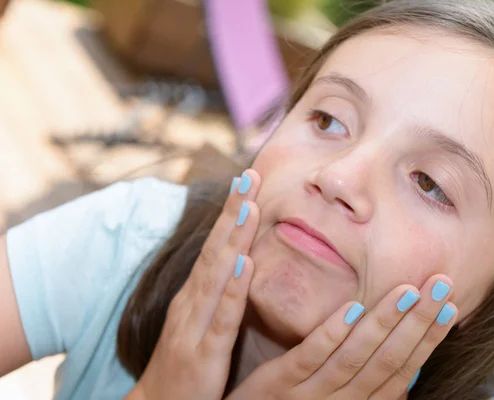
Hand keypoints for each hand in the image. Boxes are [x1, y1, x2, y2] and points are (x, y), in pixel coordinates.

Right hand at [132, 170, 260, 399]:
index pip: (216, 244)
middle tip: (249, 174)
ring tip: (248, 206)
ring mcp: (196, 325)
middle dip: (233, 211)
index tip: (248, 178)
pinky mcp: (205, 353)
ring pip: (218, 275)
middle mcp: (193, 300)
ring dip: (233, 239)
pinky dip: (233, 290)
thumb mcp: (202, 318)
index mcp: (197, 292)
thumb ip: (220, 289)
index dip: (231, 211)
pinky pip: (223, 318)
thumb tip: (241, 257)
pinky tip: (245, 265)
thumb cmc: (185, 359)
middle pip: (215, 249)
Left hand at [226, 275, 456, 399]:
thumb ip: (366, 383)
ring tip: (408, 290)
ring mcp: (310, 396)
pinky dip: (333, 334)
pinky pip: (309, 359)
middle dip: (418, 323)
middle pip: (387, 361)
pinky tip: (352, 308)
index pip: (401, 370)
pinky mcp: (278, 386)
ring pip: (355, 358)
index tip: (451, 306)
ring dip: (384, 324)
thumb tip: (407, 363)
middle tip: (442, 284)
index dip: (428, 339)